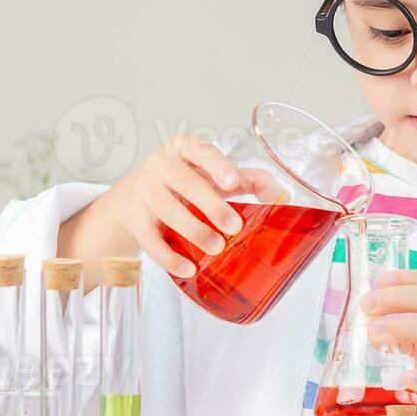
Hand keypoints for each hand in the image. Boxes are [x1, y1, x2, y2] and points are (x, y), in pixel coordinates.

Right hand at [94, 134, 286, 278]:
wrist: (134, 198)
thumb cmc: (185, 183)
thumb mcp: (215, 175)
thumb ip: (251, 181)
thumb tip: (282, 197)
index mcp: (184, 148)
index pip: (201, 151)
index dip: (217, 166)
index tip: (233, 183)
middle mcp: (160, 164)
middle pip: (185, 182)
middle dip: (211, 205)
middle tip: (233, 227)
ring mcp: (144, 190)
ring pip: (167, 210)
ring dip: (193, 230)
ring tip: (216, 248)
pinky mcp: (135, 218)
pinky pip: (149, 239)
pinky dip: (168, 256)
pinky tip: (187, 267)